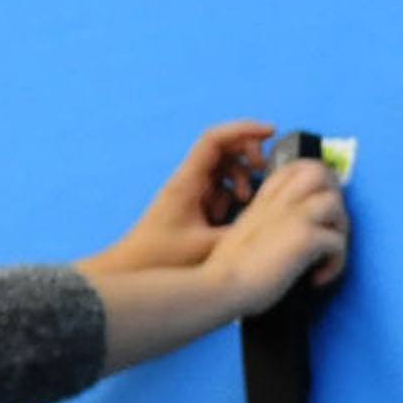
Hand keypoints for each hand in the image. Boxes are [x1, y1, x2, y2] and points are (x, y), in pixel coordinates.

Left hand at [85, 121, 272, 276]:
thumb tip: (272, 221)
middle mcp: (188, 181)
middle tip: (262, 170)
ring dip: (239, 178)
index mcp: (188, 181)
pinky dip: (228, 196)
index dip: (244, 129)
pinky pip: (216, 189)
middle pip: (222, 149)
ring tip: (245, 200)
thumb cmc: (160, 259)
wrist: (129, 273)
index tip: (270, 132)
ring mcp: (189, 192)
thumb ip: (241, 232)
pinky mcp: (191, 207)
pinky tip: (227, 218)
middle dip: (247, 154)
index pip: (216, 139)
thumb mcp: (207, 246)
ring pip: (222, 169)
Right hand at [203, 157, 348, 316]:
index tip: (314, 210)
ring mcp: (294, 215)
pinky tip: (317, 278)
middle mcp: (280, 201)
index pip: (297, 168)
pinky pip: (338, 242)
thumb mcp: (245, 233)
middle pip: (321, 171)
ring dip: (339, 230)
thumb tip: (290, 234)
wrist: (220, 286)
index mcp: (265, 198)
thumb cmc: (227, 270)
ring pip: (335, 202)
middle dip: (333, 196)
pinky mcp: (305, 238)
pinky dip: (336, 263)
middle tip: (327, 228)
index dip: (314, 183)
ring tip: (325, 254)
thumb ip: (267, 223)